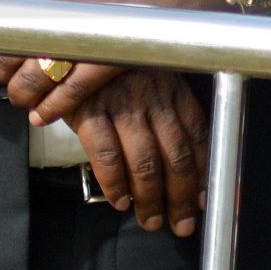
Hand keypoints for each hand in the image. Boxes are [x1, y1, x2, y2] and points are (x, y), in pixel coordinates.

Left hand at [0, 0, 224, 123]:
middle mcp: (60, 9)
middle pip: (11, 52)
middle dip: (2, 69)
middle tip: (4, 74)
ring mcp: (85, 35)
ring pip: (38, 77)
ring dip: (23, 93)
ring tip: (21, 97)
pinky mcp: (112, 56)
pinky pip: (74, 90)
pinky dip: (55, 106)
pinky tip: (44, 114)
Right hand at [63, 68, 210, 236]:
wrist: (67, 45)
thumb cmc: (111, 67)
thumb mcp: (147, 77)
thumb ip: (168, 111)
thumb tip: (192, 167)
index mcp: (171, 86)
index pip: (197, 135)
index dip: (204, 173)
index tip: (203, 201)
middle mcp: (151, 95)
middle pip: (176, 156)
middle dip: (181, 198)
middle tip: (180, 224)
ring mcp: (121, 102)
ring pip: (145, 162)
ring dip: (150, 199)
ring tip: (151, 220)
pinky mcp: (89, 109)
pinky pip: (106, 155)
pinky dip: (115, 184)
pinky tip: (120, 200)